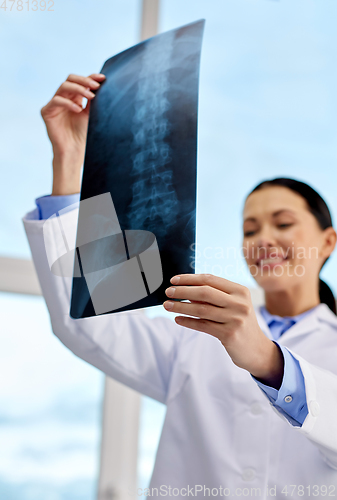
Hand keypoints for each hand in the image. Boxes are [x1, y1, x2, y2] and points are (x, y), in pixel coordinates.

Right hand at [40, 73, 105, 194]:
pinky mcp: (46, 111)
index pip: (80, 82)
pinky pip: (56, 101)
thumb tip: (100, 83)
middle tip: (96, 87)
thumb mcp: (91, 114)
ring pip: (63, 86)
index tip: (102, 79)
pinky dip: (68, 103)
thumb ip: (92, 99)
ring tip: (90, 97)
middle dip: (84, 81)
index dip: (90, 77)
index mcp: (74, 97)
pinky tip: (78, 109)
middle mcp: (63, 98)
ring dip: (79, 89)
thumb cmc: (83, 135)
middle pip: (70, 79)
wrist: (74, 151)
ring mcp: (54, 104)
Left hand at [164, 273, 283, 388]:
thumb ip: (212, 297)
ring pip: (201, 309)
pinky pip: (203, 325)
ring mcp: (235, 319)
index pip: (210, 279)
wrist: (257, 350)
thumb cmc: (240, 323)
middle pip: (205, 292)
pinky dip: (188, 322)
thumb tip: (185, 290)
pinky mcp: (229, 334)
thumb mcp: (231, 305)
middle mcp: (239, 303)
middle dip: (183, 290)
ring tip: (167, 305)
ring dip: (181, 306)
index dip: (190, 278)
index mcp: (240, 291)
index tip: (174, 280)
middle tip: (168, 292)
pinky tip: (177, 319)